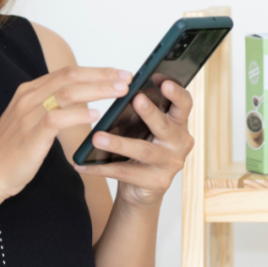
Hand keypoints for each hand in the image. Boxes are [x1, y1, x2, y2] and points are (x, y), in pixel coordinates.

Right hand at [0, 66, 130, 202]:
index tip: (118, 74)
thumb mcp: (32, 121)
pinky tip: (95, 115)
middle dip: (101, 75)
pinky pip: (57, 118)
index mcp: (29, 91)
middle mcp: (28, 97)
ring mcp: (28, 114)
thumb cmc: (13, 152)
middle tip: (126, 78)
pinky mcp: (30, 134)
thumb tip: (83, 101)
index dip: (95, 71)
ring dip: (97, 90)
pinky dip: (77, 114)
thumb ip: (53, 108)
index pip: (67, 72)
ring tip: (119, 92)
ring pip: (67, 92)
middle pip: (70, 76)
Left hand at [75, 78, 194, 207]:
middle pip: (166, 125)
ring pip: (143, 151)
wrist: (141, 188)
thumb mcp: (141, 127)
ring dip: (118, 143)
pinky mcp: (157, 182)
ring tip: (97, 137)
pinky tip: (83, 164)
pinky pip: (126, 172)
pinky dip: (102, 168)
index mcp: (179, 124)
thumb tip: (119, 91)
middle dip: (151, 112)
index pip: (184, 104)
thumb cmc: (141, 150)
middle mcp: (180, 142)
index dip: (174, 91)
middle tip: (136, 99)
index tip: (158, 78)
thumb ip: (137, 111)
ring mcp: (170, 164)